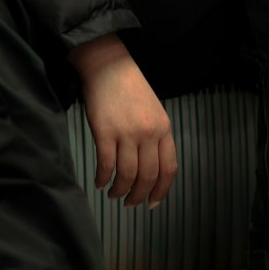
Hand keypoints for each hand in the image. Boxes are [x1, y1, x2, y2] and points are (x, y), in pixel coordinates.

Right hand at [70, 37, 177, 207]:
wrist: (108, 66)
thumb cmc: (130, 89)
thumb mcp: (153, 112)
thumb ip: (155, 138)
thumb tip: (151, 170)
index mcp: (163, 128)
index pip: (168, 168)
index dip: (161, 191)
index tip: (152, 203)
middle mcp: (148, 133)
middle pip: (147, 176)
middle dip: (138, 196)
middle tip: (129, 203)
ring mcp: (126, 133)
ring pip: (127, 175)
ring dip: (120, 191)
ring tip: (113, 194)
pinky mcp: (104, 132)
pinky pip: (105, 165)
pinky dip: (102, 178)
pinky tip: (100, 182)